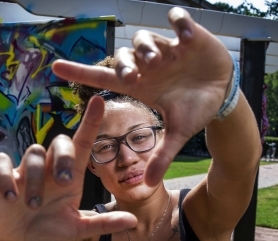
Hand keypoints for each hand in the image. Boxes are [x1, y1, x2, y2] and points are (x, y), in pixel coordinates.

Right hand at [0, 96, 136, 240]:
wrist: (19, 238)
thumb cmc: (50, 228)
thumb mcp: (77, 228)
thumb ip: (102, 223)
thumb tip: (133, 220)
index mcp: (70, 176)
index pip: (82, 143)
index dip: (91, 122)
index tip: (99, 101)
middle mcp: (50, 167)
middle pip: (59, 141)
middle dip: (64, 157)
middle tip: (64, 182)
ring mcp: (26, 170)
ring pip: (33, 153)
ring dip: (35, 179)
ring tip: (33, 205)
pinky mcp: (2, 176)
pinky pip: (1, 163)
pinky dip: (5, 177)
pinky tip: (10, 197)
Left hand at [52, 7, 232, 185]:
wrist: (222, 95)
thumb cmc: (195, 110)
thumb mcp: (179, 133)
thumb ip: (163, 155)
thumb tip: (149, 185)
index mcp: (141, 85)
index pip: (103, 77)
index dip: (79, 72)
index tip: (55, 67)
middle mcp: (149, 66)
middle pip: (123, 57)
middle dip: (124, 63)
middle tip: (134, 74)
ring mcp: (168, 49)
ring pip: (144, 38)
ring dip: (147, 47)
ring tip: (161, 60)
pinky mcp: (189, 36)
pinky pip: (177, 19)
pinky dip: (178, 23)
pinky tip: (186, 36)